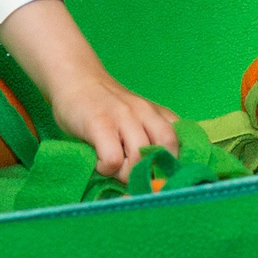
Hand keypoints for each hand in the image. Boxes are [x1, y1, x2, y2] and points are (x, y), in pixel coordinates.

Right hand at [46, 67, 179, 181]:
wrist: (76, 77)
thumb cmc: (107, 106)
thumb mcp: (138, 117)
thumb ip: (152, 137)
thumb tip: (160, 177)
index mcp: (158, 114)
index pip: (181, 143)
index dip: (174, 167)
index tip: (161, 180)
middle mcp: (145, 113)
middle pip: (167, 148)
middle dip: (154, 171)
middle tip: (136, 177)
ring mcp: (123, 116)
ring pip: (140, 157)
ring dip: (127, 173)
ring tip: (114, 169)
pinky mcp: (99, 124)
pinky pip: (113, 159)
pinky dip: (107, 169)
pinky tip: (99, 163)